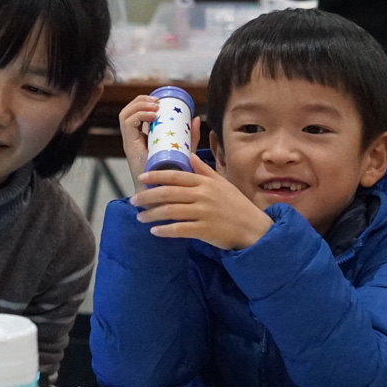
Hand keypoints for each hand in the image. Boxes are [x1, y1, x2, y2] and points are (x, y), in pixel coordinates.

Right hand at [117, 96, 199, 191]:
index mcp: (142, 138)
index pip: (135, 114)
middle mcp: (133, 139)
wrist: (164, 195)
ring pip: (125, 115)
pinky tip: (152, 116)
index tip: (161, 101)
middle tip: (158, 102)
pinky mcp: (130, 148)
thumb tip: (196, 118)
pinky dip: (138, 115)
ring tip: (155, 106)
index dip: (144, 103)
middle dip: (142, 101)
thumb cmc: (174, 176)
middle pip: (128, 111)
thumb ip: (190, 137)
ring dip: (139, 106)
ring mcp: (130, 143)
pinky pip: (127, 124)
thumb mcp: (184, 151)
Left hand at [131, 153, 272, 250]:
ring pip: (170, 211)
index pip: (176, 175)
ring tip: (140, 217)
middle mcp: (203, 195)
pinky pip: (179, 229)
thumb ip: (204, 170)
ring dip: (152, 214)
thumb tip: (190, 155)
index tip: (141, 176)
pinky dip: (165, 230)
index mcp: (205, 182)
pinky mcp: (204, 230)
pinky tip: (154, 232)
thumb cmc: (236, 205)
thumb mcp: (222, 183)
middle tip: (133, 199)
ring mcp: (203, 213)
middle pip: (168, 193)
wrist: (253, 228)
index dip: (156, 175)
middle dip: (147, 195)